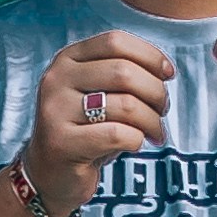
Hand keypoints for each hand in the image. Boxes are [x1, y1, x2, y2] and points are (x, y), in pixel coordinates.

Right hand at [21, 32, 175, 216]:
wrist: (49, 174)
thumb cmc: (86, 131)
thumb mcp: (100, 94)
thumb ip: (124, 75)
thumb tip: (164, 72)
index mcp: (67, 60)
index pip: (115, 41)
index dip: (149, 55)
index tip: (167, 75)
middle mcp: (56, 80)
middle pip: (124, 71)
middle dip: (156, 92)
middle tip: (162, 111)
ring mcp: (55, 111)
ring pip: (126, 105)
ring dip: (152, 121)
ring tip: (155, 133)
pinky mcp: (62, 143)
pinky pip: (117, 135)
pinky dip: (137, 140)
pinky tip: (135, 145)